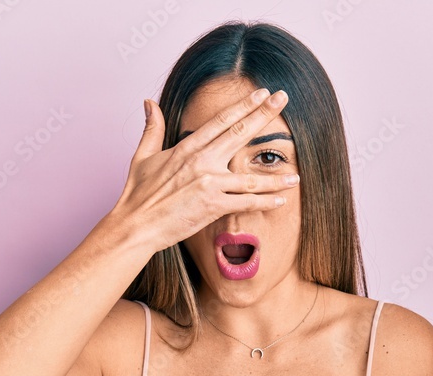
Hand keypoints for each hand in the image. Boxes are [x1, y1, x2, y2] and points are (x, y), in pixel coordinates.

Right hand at [101, 87, 298, 253]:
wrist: (136, 225)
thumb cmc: (138, 194)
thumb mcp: (142, 156)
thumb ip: (152, 128)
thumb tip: (149, 102)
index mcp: (187, 147)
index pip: (222, 120)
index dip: (244, 105)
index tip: (262, 94)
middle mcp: (201, 161)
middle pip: (240, 134)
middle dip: (264, 115)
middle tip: (283, 99)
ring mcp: (209, 183)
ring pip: (250, 177)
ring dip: (275, 177)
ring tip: (296, 174)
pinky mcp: (213, 206)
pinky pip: (246, 203)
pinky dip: (266, 202)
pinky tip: (282, 200)